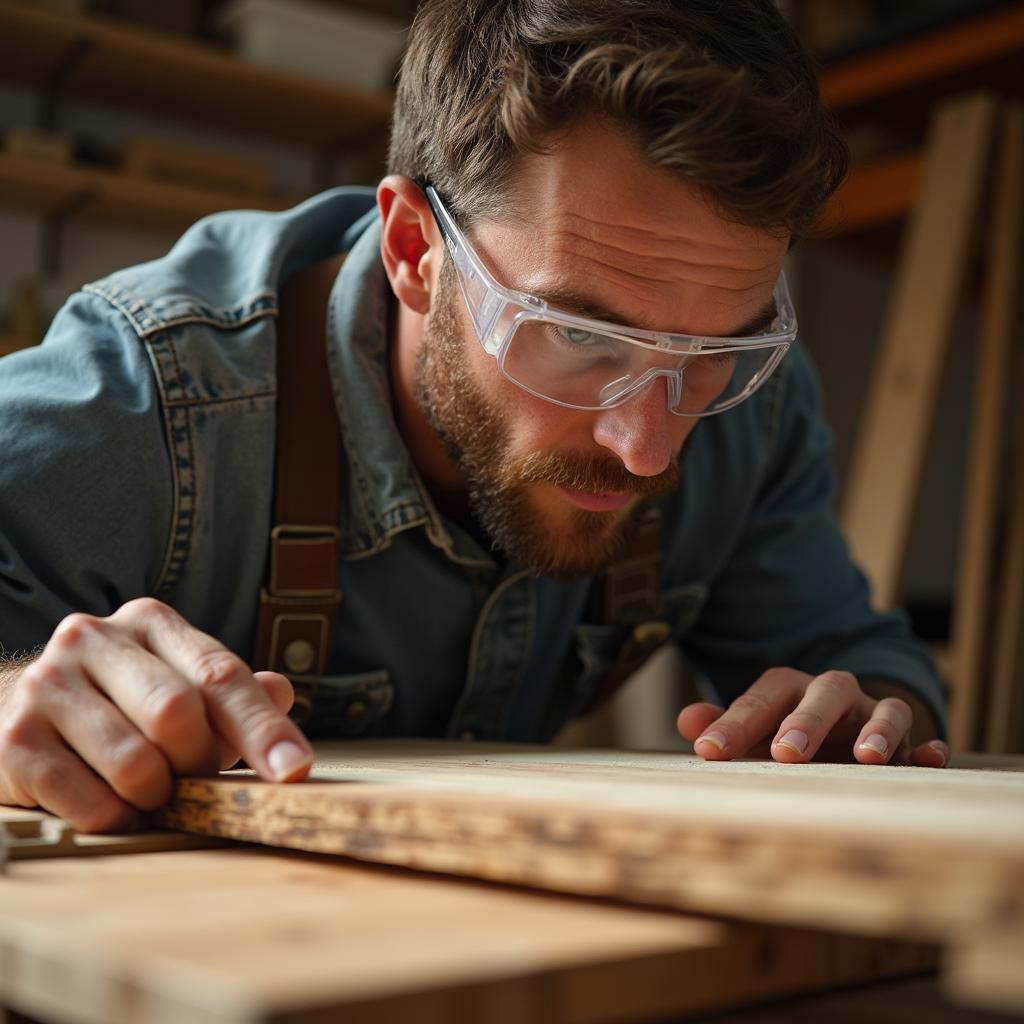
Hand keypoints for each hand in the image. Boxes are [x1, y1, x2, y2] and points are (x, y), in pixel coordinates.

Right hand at [0, 598, 313, 831]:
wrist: (14, 711)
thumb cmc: (117, 705)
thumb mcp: (178, 686)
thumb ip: (231, 695)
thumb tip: (282, 693)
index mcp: (151, 623)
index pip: (219, 674)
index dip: (262, 726)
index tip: (295, 768)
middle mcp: (95, 639)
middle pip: (177, 712)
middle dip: (198, 762)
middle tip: (196, 781)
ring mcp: (48, 685)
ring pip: (135, 763)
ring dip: (156, 796)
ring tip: (149, 792)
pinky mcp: (15, 739)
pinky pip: (91, 802)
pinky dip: (116, 818)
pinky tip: (111, 805)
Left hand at [676, 667, 948, 767]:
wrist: (836, 728)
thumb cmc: (783, 732)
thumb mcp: (751, 730)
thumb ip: (721, 726)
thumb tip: (686, 722)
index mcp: (787, 689)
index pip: (760, 700)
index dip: (734, 724)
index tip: (709, 751)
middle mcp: (831, 696)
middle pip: (824, 693)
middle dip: (806, 721)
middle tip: (785, 752)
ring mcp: (871, 716)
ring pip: (884, 709)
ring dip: (878, 731)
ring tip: (867, 757)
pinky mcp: (907, 742)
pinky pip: (924, 738)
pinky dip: (928, 748)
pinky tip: (931, 758)